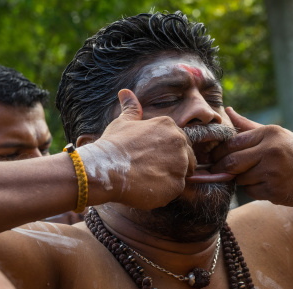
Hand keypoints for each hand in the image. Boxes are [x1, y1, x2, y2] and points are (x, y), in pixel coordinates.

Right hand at [79, 89, 195, 209]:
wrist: (105, 169)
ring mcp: (180, 163)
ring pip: (183, 175)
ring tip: (148, 179)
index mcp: (169, 126)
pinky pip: (176, 190)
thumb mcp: (122, 123)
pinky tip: (147, 188)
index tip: (152, 159)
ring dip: (169, 179)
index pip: (180, 143)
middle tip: (150, 171)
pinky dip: (164, 192)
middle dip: (172, 166)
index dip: (167, 153)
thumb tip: (125, 92)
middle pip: (188, 158)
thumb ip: (131, 109)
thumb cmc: (112, 146)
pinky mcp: (177, 184)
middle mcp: (179, 142)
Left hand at [211, 107, 292, 205]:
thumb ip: (248, 126)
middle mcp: (271, 151)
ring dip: (240, 180)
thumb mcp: (275, 134)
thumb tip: (228, 111)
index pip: (231, 144)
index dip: (217, 154)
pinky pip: (251, 192)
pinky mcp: (275, 190)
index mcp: (269, 133)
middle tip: (218, 171)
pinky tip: (266, 184)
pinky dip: (253, 190)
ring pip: (240, 179)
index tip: (213, 158)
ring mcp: (273, 172)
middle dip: (221, 169)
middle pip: (231, 163)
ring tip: (254, 175)